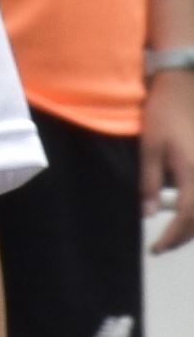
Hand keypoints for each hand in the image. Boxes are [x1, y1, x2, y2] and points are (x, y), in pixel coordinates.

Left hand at [144, 68, 193, 250]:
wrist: (183, 88)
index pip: (187, 217)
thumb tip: (148, 214)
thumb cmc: (162, 115)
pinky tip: (187, 213)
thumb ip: (149, 183)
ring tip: (173, 233)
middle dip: (184, 236)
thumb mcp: (149, 148)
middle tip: (162, 245)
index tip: (156, 248)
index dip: (172, 237)